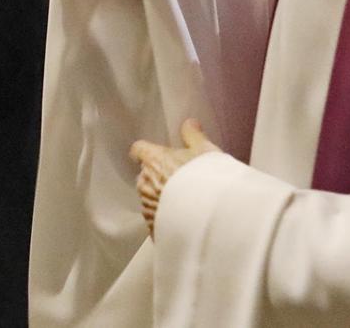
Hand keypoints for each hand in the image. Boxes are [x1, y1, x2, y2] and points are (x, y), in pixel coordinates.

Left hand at [130, 119, 218, 234]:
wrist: (211, 214)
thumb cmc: (206, 178)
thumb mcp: (205, 150)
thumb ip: (193, 135)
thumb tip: (188, 123)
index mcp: (153, 160)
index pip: (138, 150)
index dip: (146, 151)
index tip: (154, 154)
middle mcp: (145, 182)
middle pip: (145, 175)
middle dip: (157, 176)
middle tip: (178, 179)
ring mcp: (148, 206)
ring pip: (149, 198)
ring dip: (160, 198)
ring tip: (182, 202)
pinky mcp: (154, 227)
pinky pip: (155, 219)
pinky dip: (164, 218)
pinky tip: (180, 219)